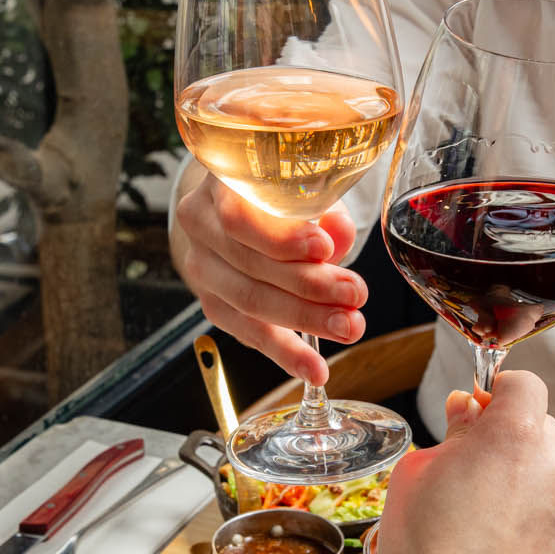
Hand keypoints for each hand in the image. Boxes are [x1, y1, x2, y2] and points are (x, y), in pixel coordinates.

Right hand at [172, 172, 366, 384]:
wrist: (236, 208)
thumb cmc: (276, 194)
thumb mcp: (303, 189)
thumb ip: (323, 210)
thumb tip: (339, 234)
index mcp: (218, 185)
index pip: (239, 217)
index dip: (282, 238)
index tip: (325, 249)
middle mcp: (200, 225)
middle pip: (250, 265)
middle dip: (308, 285)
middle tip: (354, 296)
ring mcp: (202, 267)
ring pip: (251, 303)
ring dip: (305, 320)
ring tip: (348, 327)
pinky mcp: (213, 303)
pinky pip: (249, 334)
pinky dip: (285, 353)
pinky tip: (314, 368)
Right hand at [373, 371, 554, 553]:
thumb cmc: (425, 553)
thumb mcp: (416, 475)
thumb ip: (453, 432)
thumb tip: (469, 409)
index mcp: (516, 434)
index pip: (524, 386)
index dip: (500, 398)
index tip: (483, 418)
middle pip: (545, 435)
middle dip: (517, 451)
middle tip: (481, 489)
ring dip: (539, 495)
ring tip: (499, 536)